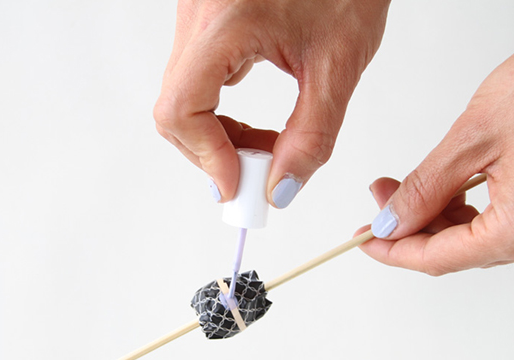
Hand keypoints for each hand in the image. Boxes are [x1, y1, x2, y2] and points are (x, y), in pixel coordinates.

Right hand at [154, 0, 390, 206]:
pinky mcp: (207, 20)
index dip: (207, 157)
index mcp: (226, 20)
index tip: (239, 186)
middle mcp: (198, 14)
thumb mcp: (338, 64)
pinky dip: (221, 114)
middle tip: (257, 174)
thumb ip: (312, 135)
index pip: (181, 107)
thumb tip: (282, 188)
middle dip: (213, 153)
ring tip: (266, 147)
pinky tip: (257, 124)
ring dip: (219, 136)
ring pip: (183, 98)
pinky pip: (198, 81)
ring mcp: (198, 15)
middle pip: (175, 109)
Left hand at [360, 0, 513, 274]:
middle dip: (413, 226)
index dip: (394, 250)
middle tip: (381, 196)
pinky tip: (451, 185)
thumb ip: (424, 191)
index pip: (439, 259)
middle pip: (459, 250)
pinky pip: (507, 223)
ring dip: (440, 215)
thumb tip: (391, 223)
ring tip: (407, 184)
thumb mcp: (470, 140)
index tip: (364, 239)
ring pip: (481, 237)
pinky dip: (472, 209)